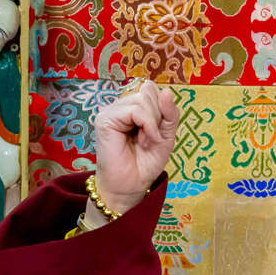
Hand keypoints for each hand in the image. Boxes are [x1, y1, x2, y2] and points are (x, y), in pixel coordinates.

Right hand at [90, 80, 178, 217]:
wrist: (132, 185)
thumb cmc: (146, 163)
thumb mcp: (166, 135)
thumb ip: (170, 114)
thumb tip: (168, 91)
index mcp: (132, 108)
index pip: (151, 89)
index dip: (161, 107)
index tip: (158, 131)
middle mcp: (120, 106)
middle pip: (148, 90)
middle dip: (158, 115)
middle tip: (151, 138)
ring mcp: (111, 111)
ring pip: (143, 98)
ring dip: (153, 123)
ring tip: (146, 141)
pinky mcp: (105, 119)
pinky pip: (135, 110)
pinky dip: (148, 125)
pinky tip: (144, 140)